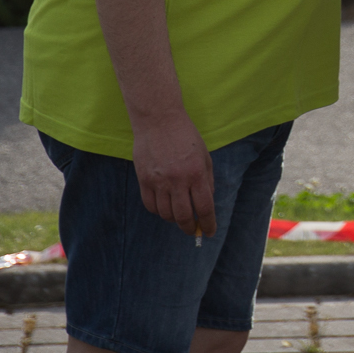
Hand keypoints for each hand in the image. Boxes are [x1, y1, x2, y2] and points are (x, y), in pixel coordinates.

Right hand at [131, 111, 216, 237]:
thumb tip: (207, 203)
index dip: (208, 224)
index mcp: (196, 173)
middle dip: (190, 228)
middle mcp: (178, 180)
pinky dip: (159, 211)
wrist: (159, 120)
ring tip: (179, 215)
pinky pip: (150, 206)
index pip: (204, 208)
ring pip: (166, 214)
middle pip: (184, 216)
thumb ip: (207, 180)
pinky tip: (164, 207)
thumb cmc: (185, 136)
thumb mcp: (204, 156)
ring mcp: (159, 181)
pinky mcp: (144, 180)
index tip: (209, 232)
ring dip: (174, 220)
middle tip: (193, 230)